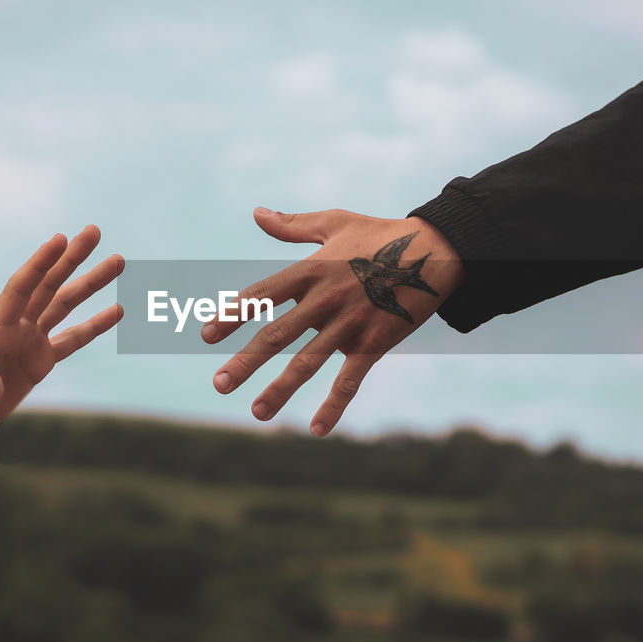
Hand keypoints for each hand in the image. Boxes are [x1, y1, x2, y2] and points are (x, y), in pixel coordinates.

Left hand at [202, 208, 462, 436]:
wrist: (436, 251)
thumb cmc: (381, 234)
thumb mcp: (335, 223)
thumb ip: (293, 226)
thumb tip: (258, 213)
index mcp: (312, 269)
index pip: (263, 295)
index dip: (233, 314)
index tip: (206, 334)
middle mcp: (326, 299)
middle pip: (278, 334)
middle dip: (246, 361)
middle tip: (219, 384)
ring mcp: (350, 323)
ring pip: (309, 361)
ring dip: (281, 389)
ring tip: (257, 412)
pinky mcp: (375, 342)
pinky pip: (351, 379)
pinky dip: (334, 405)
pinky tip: (317, 429)